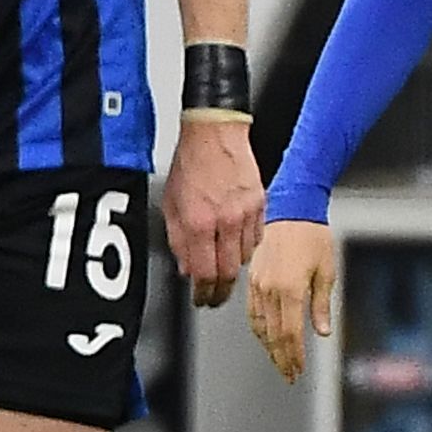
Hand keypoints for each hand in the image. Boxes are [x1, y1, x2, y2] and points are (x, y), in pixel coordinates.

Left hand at [161, 116, 263, 305]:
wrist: (215, 132)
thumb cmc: (191, 161)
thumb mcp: (171, 203)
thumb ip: (177, 240)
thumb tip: (185, 267)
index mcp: (198, 222)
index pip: (204, 273)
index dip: (203, 293)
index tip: (202, 299)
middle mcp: (224, 221)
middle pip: (228, 272)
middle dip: (220, 290)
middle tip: (215, 296)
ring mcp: (246, 214)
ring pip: (244, 258)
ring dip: (232, 267)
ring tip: (223, 267)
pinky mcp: (260, 205)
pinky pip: (257, 238)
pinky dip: (247, 247)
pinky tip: (236, 243)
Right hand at [245, 219, 336, 382]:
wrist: (291, 209)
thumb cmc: (313, 236)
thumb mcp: (326, 271)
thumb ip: (321, 304)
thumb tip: (321, 332)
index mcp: (290, 289)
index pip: (290, 334)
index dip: (293, 356)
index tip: (298, 370)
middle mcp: (270, 289)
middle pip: (273, 335)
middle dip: (281, 358)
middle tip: (289, 375)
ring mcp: (258, 284)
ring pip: (260, 326)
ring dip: (269, 347)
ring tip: (279, 361)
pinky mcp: (252, 279)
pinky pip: (252, 311)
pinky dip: (259, 329)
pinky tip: (266, 337)